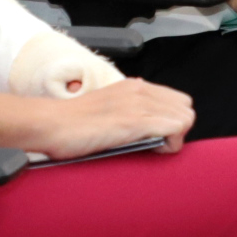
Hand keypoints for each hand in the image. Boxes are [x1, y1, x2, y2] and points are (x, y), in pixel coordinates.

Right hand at [24, 77, 195, 158]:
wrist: (51, 125)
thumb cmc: (71, 123)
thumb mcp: (106, 109)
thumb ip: (126, 110)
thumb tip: (143, 126)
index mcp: (133, 86)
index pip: (176, 99)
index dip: (171, 120)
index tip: (156, 135)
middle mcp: (140, 90)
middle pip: (185, 108)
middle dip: (177, 128)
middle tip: (156, 144)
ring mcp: (138, 104)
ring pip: (185, 118)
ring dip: (174, 138)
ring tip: (152, 148)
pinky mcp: (135, 121)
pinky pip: (175, 129)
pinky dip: (170, 144)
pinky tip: (152, 150)